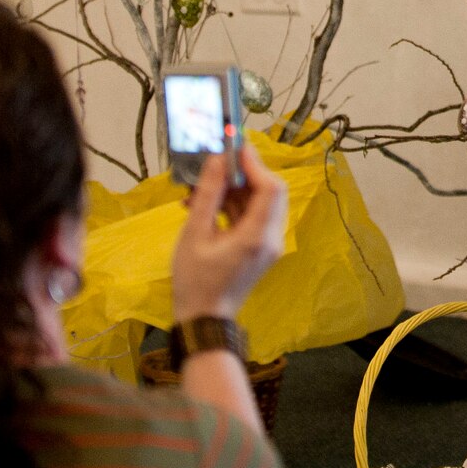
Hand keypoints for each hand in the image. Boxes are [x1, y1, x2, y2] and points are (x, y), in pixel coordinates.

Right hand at [172, 147, 287, 322]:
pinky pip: (252, 218)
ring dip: (234, 190)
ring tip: (201, 186)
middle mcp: (271, 239)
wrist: (204, 320)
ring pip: (260, 204)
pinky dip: (232, 207)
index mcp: (258, 236)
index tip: (233, 147)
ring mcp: (268, 245)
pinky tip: (205, 204)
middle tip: (215, 163)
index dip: (255, 163)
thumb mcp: (195, 234)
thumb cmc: (195, 282)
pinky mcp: (260, 249)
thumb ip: (208, 194)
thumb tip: (216, 160)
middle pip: (269, 192)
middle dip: (244, 174)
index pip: (270, 187)